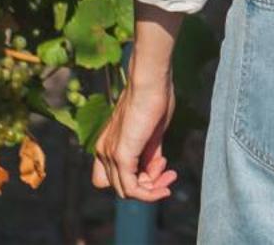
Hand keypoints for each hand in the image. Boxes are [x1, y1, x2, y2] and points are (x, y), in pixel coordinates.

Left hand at [91, 71, 176, 201]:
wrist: (150, 81)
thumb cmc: (154, 98)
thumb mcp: (153, 132)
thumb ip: (150, 153)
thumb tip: (155, 171)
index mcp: (109, 144)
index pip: (118, 175)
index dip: (141, 177)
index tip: (164, 164)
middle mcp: (103, 151)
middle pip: (121, 186)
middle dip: (148, 185)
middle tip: (169, 175)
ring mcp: (110, 154)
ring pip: (125, 191)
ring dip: (151, 190)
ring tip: (169, 177)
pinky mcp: (120, 156)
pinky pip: (131, 188)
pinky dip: (148, 193)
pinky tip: (164, 185)